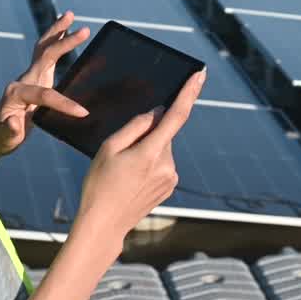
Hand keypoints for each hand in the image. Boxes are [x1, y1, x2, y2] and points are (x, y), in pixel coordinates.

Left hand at [0, 11, 89, 157]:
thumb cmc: (0, 138)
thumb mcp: (5, 137)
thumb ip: (10, 130)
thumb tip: (15, 122)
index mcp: (17, 92)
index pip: (45, 94)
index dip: (64, 103)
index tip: (82, 113)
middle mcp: (23, 79)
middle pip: (44, 54)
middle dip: (64, 43)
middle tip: (83, 30)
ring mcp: (29, 76)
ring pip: (44, 48)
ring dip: (57, 32)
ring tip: (69, 15)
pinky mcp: (36, 78)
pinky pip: (47, 56)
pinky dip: (57, 42)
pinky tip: (66, 33)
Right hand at [73, 68, 205, 238]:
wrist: (104, 224)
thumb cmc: (100, 184)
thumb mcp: (109, 148)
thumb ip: (136, 125)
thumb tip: (158, 112)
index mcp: (151, 153)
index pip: (176, 116)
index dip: (189, 93)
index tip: (200, 74)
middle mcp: (167, 165)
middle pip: (163, 134)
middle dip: (147, 135)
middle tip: (122, 154)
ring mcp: (171, 178)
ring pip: (162, 149)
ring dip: (147, 151)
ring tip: (125, 172)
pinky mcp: (170, 187)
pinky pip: (162, 164)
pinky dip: (150, 164)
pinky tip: (132, 179)